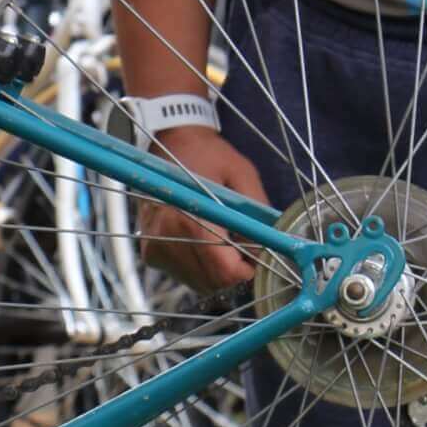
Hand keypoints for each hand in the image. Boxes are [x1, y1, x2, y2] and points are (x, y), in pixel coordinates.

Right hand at [138, 125, 269, 292]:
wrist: (172, 143)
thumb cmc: (210, 157)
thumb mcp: (243, 176)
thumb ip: (259, 215)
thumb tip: (274, 250)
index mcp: (188, 219)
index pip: (223, 271)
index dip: (247, 271)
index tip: (256, 258)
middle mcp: (165, 237)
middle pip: (213, 281)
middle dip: (235, 271)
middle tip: (244, 247)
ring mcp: (155, 247)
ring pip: (200, 283)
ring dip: (218, 271)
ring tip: (223, 241)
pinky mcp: (151, 253)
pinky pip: (186, 276)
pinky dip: (201, 267)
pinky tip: (204, 243)